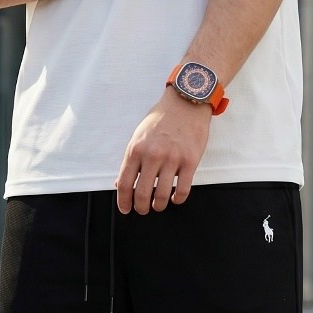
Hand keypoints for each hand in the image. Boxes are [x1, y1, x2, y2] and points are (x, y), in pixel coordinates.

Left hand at [115, 91, 211, 213]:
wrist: (185, 103)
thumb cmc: (161, 119)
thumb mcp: (139, 136)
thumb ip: (131, 160)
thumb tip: (122, 183)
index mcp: (135, 149)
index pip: (124, 183)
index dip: (123, 201)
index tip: (126, 209)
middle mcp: (152, 155)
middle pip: (141, 193)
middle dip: (141, 208)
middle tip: (143, 210)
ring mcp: (172, 159)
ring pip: (161, 195)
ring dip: (158, 206)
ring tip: (158, 205)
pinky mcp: (190, 161)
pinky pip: (182, 190)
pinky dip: (177, 199)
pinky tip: (175, 198)